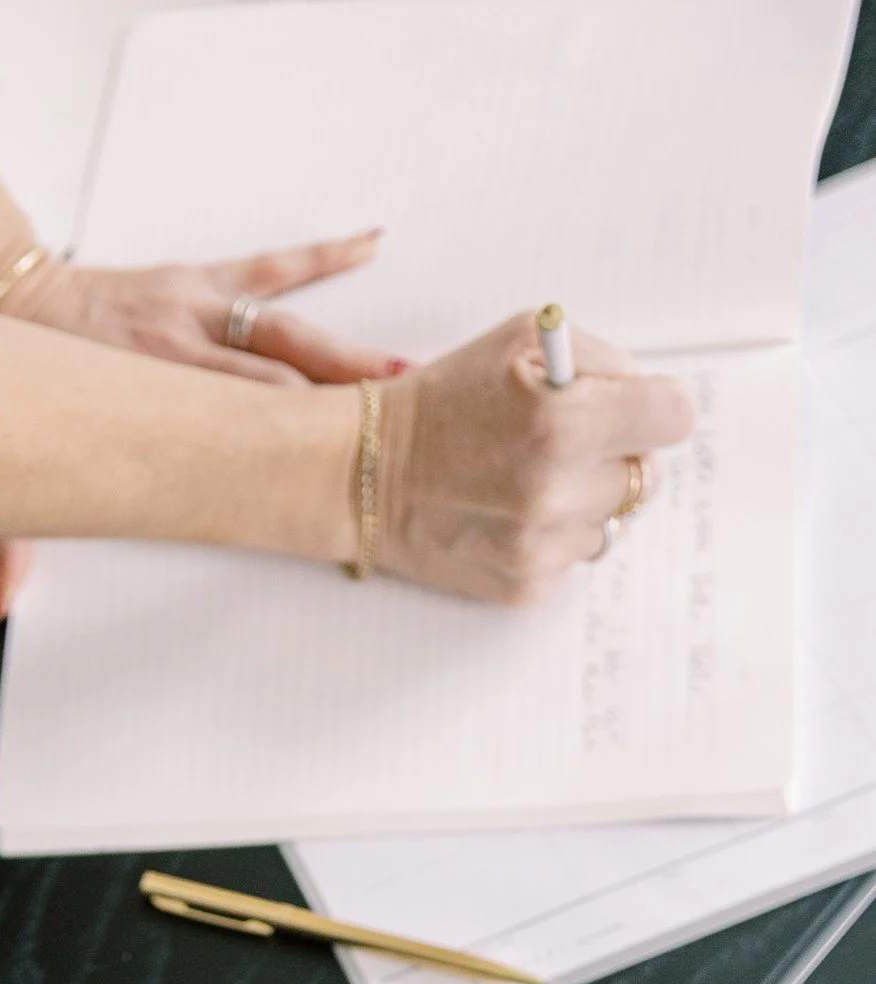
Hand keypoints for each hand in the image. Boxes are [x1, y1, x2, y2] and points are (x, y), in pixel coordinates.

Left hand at [0, 232, 398, 618]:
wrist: (3, 289)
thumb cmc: (22, 388)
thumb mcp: (14, 474)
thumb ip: (12, 547)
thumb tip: (2, 608)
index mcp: (145, 400)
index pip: (233, 431)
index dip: (284, 456)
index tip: (330, 483)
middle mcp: (179, 351)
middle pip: (277, 382)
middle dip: (338, 407)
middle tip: (392, 430)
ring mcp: (192, 310)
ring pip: (285, 330)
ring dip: (344, 355)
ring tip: (399, 375)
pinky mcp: (193, 278)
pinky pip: (268, 266)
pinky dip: (323, 254)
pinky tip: (372, 244)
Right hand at [377, 314, 693, 601]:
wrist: (366, 475)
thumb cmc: (446, 402)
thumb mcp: (524, 340)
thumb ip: (602, 360)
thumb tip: (648, 399)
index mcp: (564, 422)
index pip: (675, 418)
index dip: (656, 406)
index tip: (632, 407)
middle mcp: (557, 492)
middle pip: (648, 473)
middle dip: (619, 452)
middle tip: (570, 441)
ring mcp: (541, 547)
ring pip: (614, 519)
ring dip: (588, 497)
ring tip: (534, 478)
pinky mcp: (525, 585)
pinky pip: (576, 555)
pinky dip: (556, 533)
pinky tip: (514, 512)